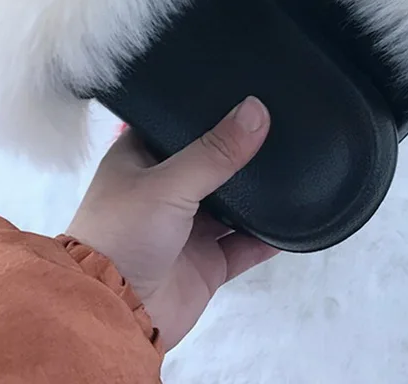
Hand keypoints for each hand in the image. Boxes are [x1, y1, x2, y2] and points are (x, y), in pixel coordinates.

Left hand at [66, 96, 278, 348]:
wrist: (112, 314)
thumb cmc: (123, 234)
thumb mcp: (168, 183)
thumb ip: (216, 151)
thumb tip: (256, 110)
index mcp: (141, 160)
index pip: (178, 125)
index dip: (208, 110)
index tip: (246, 91)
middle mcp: (164, 190)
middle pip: (211, 164)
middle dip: (240, 152)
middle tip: (282, 123)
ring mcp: (187, 229)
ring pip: (232, 205)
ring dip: (257, 194)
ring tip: (294, 163)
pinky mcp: (207, 263)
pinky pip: (244, 245)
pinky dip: (267, 236)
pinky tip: (293, 218)